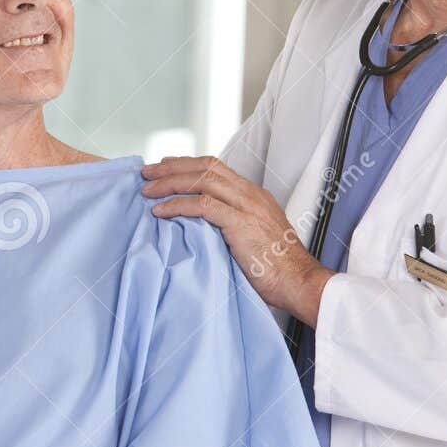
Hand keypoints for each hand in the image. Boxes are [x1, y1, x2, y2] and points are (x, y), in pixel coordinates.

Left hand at [142, 155, 331, 324]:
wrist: (299, 282)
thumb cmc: (277, 269)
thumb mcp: (253, 238)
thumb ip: (231, 225)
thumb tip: (202, 227)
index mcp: (253, 195)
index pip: (216, 167)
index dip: (187, 164)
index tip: (165, 168)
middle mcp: (250, 194)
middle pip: (205, 167)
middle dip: (172, 167)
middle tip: (147, 172)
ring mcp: (246, 206)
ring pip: (201, 180)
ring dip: (170, 183)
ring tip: (147, 190)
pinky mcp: (240, 223)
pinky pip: (202, 205)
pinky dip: (177, 205)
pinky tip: (161, 212)